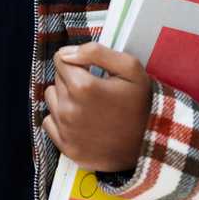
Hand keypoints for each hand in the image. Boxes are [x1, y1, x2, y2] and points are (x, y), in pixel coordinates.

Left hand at [41, 42, 152, 171]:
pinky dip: (61, 120)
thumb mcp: (130, 68)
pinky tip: (81, 121)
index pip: (61, 59)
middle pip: (57, 78)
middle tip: (96, 90)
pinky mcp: (66, 147)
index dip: (77, 61)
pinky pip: (49, 122)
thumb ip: (96, 52)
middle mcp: (69, 109)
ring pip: (51, 98)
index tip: (91, 70)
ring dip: (65, 98)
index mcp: (83, 87)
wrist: (150, 145)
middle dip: (73, 79)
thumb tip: (66, 53)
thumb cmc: (141, 105)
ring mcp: (66, 130)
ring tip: (89, 106)